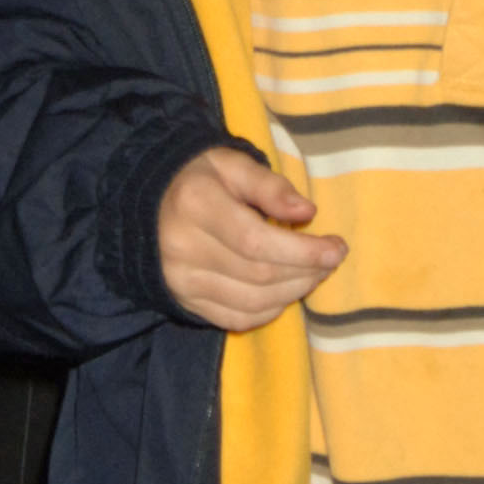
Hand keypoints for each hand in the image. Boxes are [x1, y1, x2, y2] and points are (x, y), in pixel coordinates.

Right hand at [156, 143, 344, 329]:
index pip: (257, 241)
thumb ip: (268, 185)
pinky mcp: (185, 301)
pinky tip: (285, 292)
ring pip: (252, 302)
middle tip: (330, 258)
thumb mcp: (231, 164)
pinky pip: (236, 319)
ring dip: (294, 292)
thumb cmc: (198, 177)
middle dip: (306, 271)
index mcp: (196, 204)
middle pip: (259, 275)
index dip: (302, 251)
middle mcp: (184, 248)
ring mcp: (182, 281)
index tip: (336, 248)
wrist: (147, 203)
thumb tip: (307, 211)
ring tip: (313, 273)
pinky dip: (270, 311)